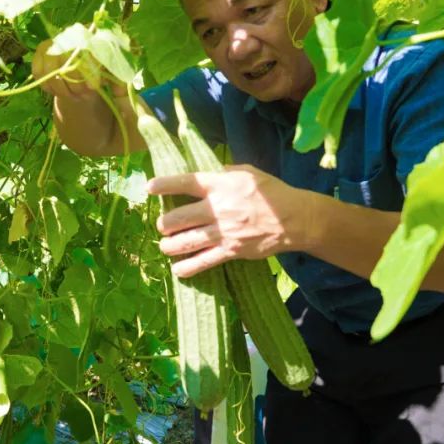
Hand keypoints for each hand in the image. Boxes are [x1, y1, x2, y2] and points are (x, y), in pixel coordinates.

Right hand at [32, 39, 127, 100]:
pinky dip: (49, 87)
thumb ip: (119, 81)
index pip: (88, 49)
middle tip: (85, 94)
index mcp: (92, 34)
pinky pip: (39, 73)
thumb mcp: (115, 74)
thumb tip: (120, 92)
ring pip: (51, 68)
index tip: (94, 87)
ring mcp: (53, 42)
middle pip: (66, 59)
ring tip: (76, 96)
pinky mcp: (40, 52)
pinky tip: (62, 92)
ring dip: (63, 89)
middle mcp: (71, 33)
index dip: (89, 69)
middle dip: (76, 82)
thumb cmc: (102, 68)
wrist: (83, 66)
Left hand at [147, 164, 305, 276]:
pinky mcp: (231, 251)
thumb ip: (224, 173)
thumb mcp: (248, 172)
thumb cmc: (271, 192)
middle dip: (165, 223)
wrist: (294, 218)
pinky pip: (204, 261)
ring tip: (165, 246)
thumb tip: (208, 173)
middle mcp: (218, 208)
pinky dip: (188, 267)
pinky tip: (177, 271)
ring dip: (170, 245)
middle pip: (180, 217)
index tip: (149, 188)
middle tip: (162, 226)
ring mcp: (224, 231)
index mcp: (220, 185)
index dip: (165, 185)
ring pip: (187, 241)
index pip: (186, 182)